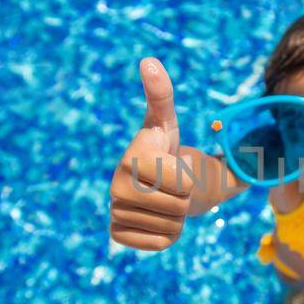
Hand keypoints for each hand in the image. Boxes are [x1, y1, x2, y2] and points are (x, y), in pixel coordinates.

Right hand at [109, 58, 193, 250]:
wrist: (159, 184)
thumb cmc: (166, 150)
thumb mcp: (168, 122)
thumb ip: (161, 93)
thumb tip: (148, 61)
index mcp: (130, 156)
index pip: (183, 181)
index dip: (189, 175)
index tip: (173, 160)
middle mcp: (115, 185)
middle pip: (179, 206)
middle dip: (186, 197)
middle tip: (173, 185)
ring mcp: (114, 212)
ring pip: (172, 226)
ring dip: (178, 216)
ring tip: (165, 199)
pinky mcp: (118, 234)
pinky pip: (160, 242)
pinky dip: (168, 234)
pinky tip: (157, 218)